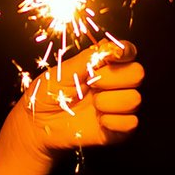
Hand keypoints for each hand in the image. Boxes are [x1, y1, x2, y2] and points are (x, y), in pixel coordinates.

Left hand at [2, 39, 143, 169]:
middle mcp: (116, 84)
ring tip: (91, 104)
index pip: (127, 52)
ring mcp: (118, 106)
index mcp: (103, 66)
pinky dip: (113, 122)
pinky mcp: (119, 128)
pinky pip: (131, 122)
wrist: (37, 124)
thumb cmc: (47, 94)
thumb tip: (111, 46)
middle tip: (91, 83)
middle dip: (113, 77)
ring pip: (134, 99)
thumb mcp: (62, 72)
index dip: (125, 51)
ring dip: (108, 101)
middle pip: (137, 73)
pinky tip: (98, 121)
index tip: (115, 55)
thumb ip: (87, 59)